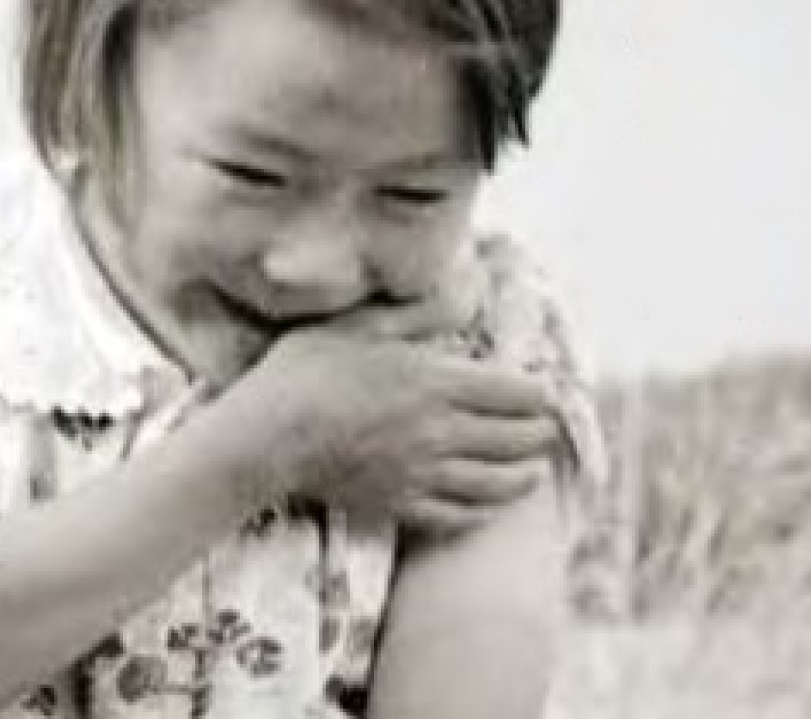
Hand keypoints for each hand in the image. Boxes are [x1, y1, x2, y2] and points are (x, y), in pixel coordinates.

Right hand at [211, 324, 566, 533]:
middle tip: (547, 429)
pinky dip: (484, 511)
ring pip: (497, 483)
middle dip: (540, 434)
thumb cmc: (305, 371)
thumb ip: (419, 313)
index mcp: (438, 382)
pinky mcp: (400, 505)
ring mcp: (423, 474)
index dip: (540, 394)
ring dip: (524, 475)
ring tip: (533, 470)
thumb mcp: (362, 324)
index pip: (518, 393)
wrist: (264, 438)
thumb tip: (465, 294)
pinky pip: (459, 516)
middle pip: (517, 439)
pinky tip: (491, 505)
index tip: (544, 392)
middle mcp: (441, 432)